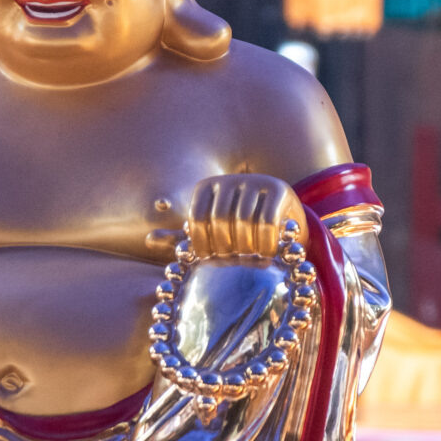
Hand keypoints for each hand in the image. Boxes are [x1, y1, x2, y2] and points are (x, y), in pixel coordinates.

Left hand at [184, 173, 304, 260]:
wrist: (282, 215)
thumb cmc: (241, 228)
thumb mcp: (215, 230)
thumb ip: (192, 237)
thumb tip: (158, 242)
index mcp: (207, 187)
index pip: (198, 216)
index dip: (201, 241)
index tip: (209, 258)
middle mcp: (230, 179)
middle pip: (220, 218)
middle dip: (225, 245)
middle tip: (232, 260)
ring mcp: (256, 181)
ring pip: (244, 220)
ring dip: (246, 246)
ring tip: (248, 259)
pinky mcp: (278, 189)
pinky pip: (267, 221)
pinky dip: (265, 242)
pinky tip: (267, 253)